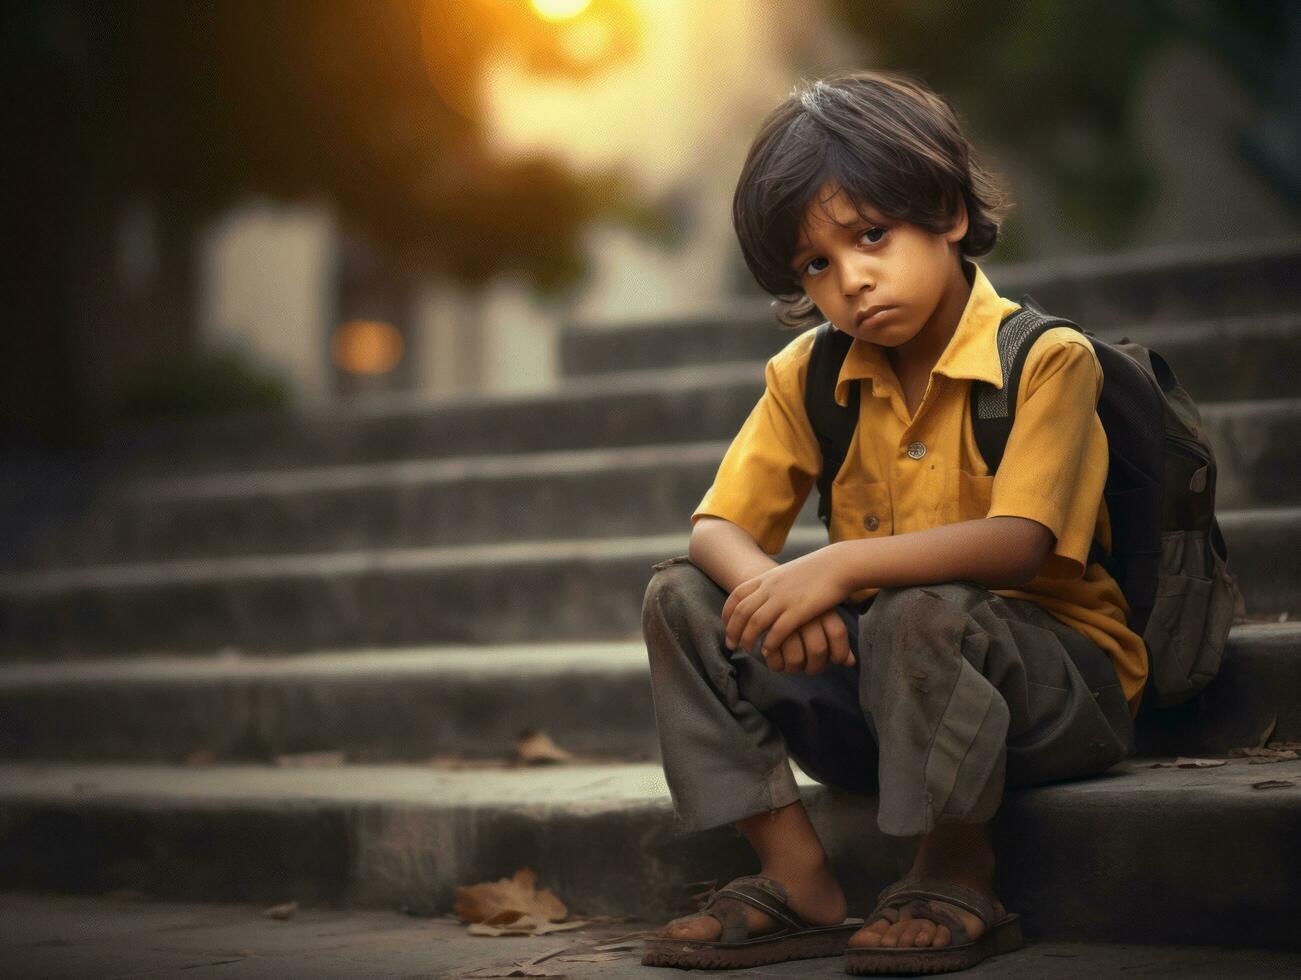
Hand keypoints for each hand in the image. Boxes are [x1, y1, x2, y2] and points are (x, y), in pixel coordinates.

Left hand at [722, 546, 850, 660]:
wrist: (839, 564)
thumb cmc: (817, 570)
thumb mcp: (788, 572)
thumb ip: (775, 583)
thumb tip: (766, 594)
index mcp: (767, 577)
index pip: (736, 595)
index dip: (727, 613)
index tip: (726, 626)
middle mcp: (770, 587)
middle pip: (742, 612)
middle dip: (733, 631)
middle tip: (731, 646)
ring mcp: (784, 598)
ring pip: (755, 622)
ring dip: (748, 639)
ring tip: (747, 650)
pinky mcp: (799, 610)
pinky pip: (778, 630)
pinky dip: (770, 643)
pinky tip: (768, 651)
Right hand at [766, 609, 856, 674]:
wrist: (764, 580)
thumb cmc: (799, 604)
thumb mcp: (821, 614)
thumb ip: (836, 639)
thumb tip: (851, 664)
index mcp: (820, 607)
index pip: (838, 633)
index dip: (840, 653)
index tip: (835, 661)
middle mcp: (804, 613)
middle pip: (818, 650)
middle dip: (815, 667)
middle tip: (809, 669)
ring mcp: (785, 621)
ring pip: (796, 659)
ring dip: (795, 669)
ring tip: (792, 668)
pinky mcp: (765, 628)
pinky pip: (775, 658)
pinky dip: (776, 665)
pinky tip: (776, 663)